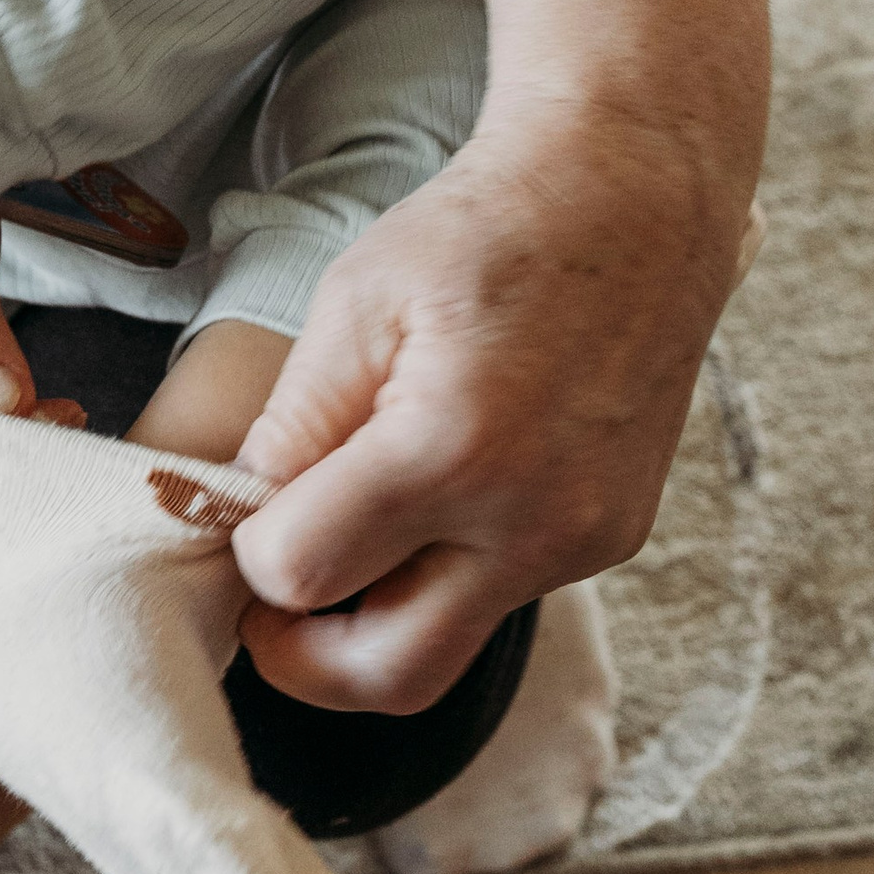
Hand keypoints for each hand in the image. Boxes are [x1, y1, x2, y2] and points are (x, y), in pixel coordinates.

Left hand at [229, 104, 749, 711]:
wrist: (630, 198)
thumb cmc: (485, 231)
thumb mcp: (357, 302)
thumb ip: (296, 422)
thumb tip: (246, 517)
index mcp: (451, 451)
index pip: (305, 574)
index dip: (253, 555)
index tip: (243, 515)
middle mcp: (532, 521)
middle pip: (387, 675)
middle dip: (305, 659)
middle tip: (266, 605)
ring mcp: (584, 540)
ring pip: (450, 646)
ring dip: (377, 620)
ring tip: (340, 539)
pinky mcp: (612, 537)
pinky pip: (501, 597)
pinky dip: (443, 577)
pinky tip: (423, 502)